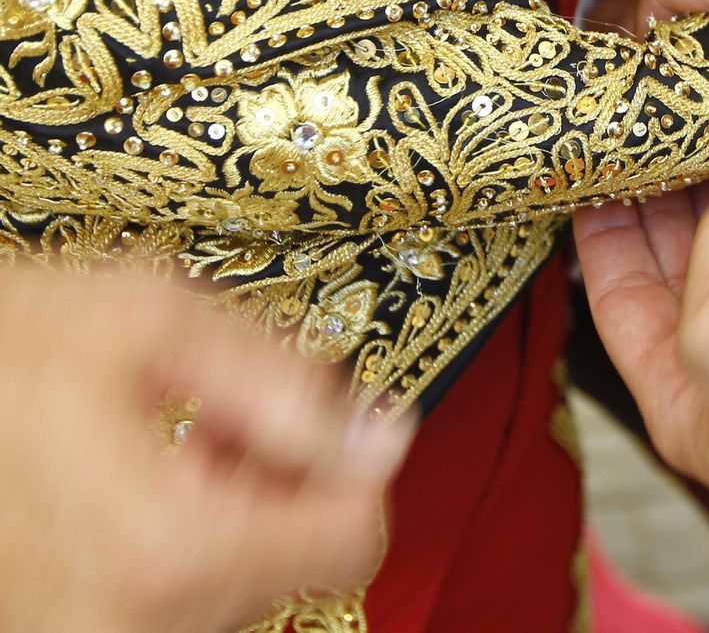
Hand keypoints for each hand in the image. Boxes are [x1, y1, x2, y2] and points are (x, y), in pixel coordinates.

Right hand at [0, 266, 412, 632]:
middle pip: (292, 565)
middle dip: (278, 482)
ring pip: (235, 589)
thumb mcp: (143, 320)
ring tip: (162, 445)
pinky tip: (132, 488)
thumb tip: (370, 429)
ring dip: (227, 514)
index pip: (348, 541)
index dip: (351, 462)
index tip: (332, 419)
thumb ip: (278, 377)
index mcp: (162, 551)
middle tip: (222, 414)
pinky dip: (175, 547)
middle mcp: (126, 628)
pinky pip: (167, 606)